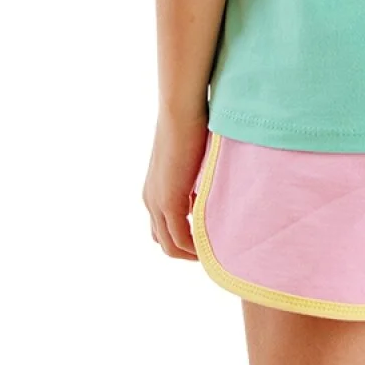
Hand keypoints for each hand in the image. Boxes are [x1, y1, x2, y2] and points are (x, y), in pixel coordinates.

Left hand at [143, 110, 207, 258]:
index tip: (209, 240)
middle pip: (164, 242)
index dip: (184, 240)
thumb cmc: (192, 125)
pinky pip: (179, 238)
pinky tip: (212, 246)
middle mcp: (150, 200)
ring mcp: (156, 202)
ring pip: (169, 245)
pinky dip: (194, 248)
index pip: (164, 229)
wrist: (181, 110)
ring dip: (191, 253)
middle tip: (212, 253)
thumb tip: (213, 188)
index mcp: (154, 190)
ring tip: (214, 254)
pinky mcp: (167, 200)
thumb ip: (197, 180)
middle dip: (187, 252)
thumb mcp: (194, 161)